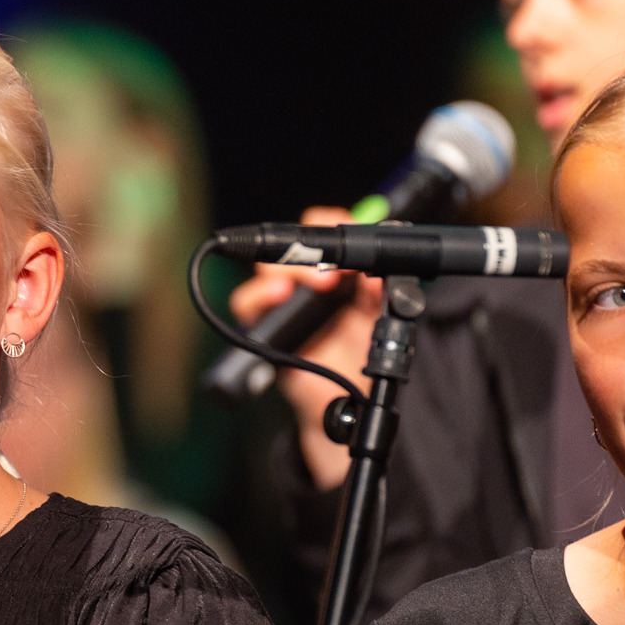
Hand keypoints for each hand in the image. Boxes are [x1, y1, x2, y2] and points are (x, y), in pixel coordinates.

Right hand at [225, 206, 379, 490]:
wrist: (347, 400)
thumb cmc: (357, 356)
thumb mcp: (376, 319)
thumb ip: (377, 295)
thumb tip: (377, 274)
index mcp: (330, 275)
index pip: (319, 236)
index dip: (326, 224)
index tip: (342, 227)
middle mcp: (302, 287)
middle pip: (288, 250)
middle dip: (306, 251)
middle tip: (331, 273)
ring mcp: (282, 308)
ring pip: (265, 272)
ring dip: (282, 271)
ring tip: (304, 283)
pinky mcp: (266, 332)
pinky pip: (247, 308)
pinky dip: (258, 296)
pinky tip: (278, 296)